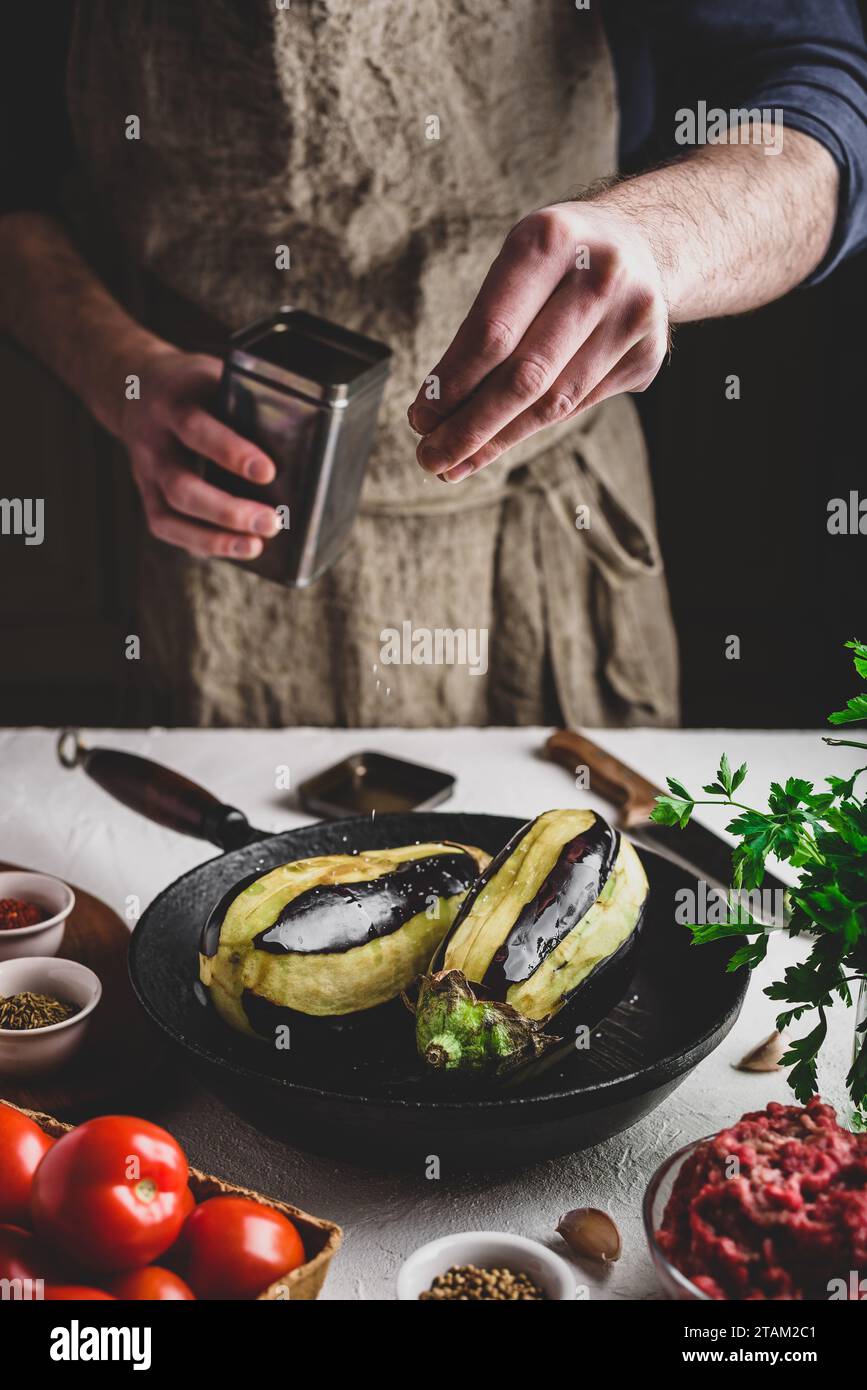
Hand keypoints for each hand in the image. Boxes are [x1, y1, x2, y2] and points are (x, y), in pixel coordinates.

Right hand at [118, 344, 280, 558]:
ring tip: (255, 546)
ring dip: (214, 538)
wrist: (134, 387)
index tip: (268, 473)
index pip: (197, 430)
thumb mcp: (214, 377)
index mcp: (173, 404)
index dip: (231, 453)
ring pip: (169, 516)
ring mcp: (145, 473)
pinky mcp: (146, 495)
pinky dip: (198, 542)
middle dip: (227, 511)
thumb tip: (302, 439)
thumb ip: (246, 404)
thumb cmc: (193, 386)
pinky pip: (165, 527)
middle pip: (182, 486)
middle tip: (271, 523)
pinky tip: (231, 548)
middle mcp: (153, 443)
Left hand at [408, 201, 669, 481]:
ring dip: (497, 440)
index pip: (492, 332)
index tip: (420, 418)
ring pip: (553, 403)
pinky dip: (533, 427)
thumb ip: (482, 330)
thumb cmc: (556, 262)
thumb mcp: (516, 265)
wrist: (642, 244)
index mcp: (552, 240)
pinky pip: (578, 406)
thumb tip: (436, 413)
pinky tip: (501, 439)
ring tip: (455, 462)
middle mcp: (600, 276)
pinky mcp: (648, 355)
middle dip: (470, 426)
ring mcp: (633, 318)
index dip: (452, 384)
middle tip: (430, 457)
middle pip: (525, 376)